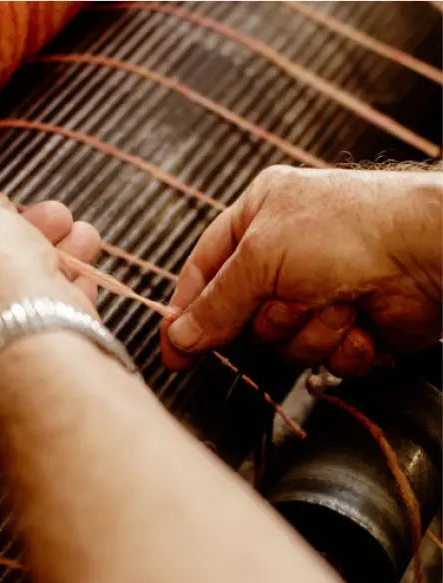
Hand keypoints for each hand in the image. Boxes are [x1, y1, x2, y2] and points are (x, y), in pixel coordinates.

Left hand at [0, 194, 100, 381]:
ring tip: (83, 234)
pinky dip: (66, 296)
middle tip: (56, 215)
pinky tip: (87, 274)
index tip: (4, 204)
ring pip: (17, 296)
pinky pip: (39, 325)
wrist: (21, 333)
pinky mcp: (14, 368)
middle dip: (26, 237)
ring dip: (55, 259)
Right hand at [161, 166, 441, 376]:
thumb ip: (216, 303)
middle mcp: (285, 253)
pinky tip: (360, 321)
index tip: (173, 352)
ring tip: (338, 301)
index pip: (203, 272)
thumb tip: (180, 336)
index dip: (186, 314)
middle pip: (243, 316)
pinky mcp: (348, 323)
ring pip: (283, 343)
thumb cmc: (351, 230)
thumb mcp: (262, 256)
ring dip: (311, 331)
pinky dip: (342, 345)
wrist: (428, 254)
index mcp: (258, 217)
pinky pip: (323, 357)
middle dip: (270, 317)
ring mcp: (318, 290)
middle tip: (289, 300)